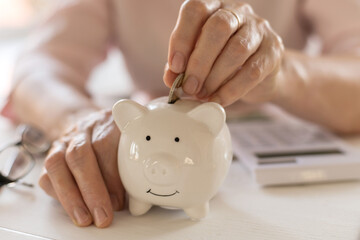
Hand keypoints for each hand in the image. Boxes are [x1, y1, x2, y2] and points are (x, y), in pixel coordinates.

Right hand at [38, 109, 123, 227]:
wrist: (94, 123)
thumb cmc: (117, 136)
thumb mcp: (132, 142)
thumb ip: (134, 164)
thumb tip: (136, 199)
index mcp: (106, 122)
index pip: (104, 144)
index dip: (111, 175)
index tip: (119, 200)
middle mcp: (83, 129)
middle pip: (79, 155)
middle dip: (91, 190)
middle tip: (103, 215)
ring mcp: (64, 141)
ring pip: (57, 164)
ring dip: (71, 196)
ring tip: (84, 218)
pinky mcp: (51, 156)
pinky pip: (46, 176)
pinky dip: (59, 195)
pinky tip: (72, 209)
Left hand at [164, 0, 283, 105]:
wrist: (262, 74)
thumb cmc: (223, 63)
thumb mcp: (200, 60)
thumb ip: (183, 66)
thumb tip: (170, 79)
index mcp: (214, 8)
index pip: (196, 10)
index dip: (182, 38)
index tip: (175, 66)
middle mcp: (238, 12)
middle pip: (218, 27)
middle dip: (200, 61)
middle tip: (189, 87)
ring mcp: (259, 29)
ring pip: (237, 49)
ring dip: (215, 77)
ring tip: (203, 95)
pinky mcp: (273, 51)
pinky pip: (253, 71)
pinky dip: (232, 90)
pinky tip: (219, 100)